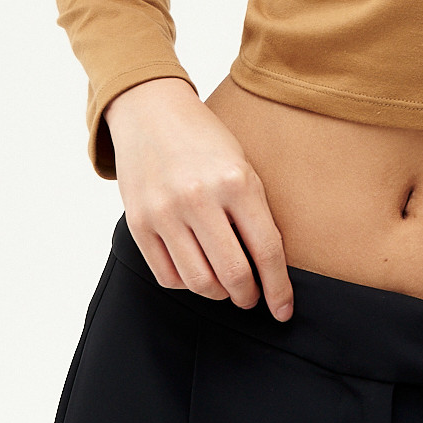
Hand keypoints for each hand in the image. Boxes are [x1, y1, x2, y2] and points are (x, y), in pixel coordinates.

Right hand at [104, 77, 294, 322]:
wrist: (151, 112)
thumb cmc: (205, 140)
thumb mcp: (242, 164)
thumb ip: (253, 211)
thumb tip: (268, 267)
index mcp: (236, 181)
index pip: (266, 249)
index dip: (278, 287)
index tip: (284, 310)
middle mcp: (200, 198)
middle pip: (233, 273)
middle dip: (248, 296)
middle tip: (251, 298)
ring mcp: (166, 212)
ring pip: (199, 281)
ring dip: (218, 294)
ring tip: (226, 288)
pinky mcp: (139, 223)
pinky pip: (167, 276)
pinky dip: (187, 284)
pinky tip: (197, 273)